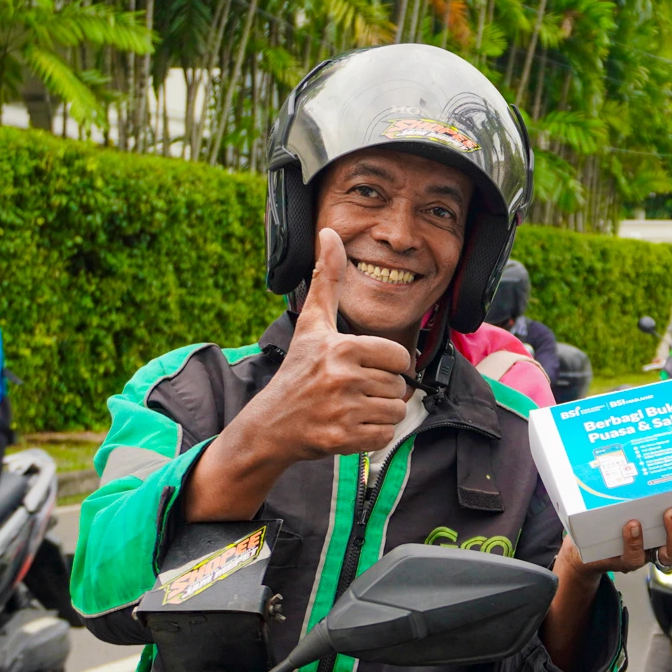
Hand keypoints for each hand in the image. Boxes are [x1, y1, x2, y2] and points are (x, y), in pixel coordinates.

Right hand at [265, 228, 416, 459]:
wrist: (272, 423)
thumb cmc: (298, 370)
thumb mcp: (312, 323)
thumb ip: (327, 278)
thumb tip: (330, 233)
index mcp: (342, 347)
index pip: (399, 356)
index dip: (387, 363)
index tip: (364, 366)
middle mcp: (342, 378)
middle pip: (399, 386)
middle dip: (382, 389)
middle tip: (353, 390)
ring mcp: (343, 410)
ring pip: (395, 411)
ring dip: (380, 412)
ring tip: (352, 407)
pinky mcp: (343, 439)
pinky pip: (385, 435)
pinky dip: (373, 435)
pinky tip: (351, 425)